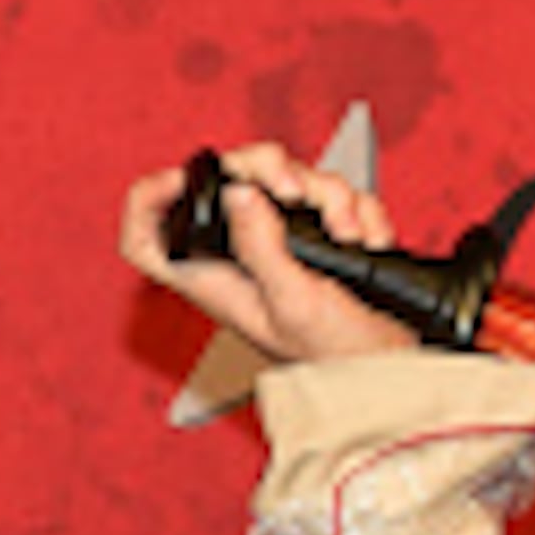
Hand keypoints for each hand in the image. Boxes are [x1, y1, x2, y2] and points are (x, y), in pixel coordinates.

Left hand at [122, 138, 409, 365]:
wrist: (387, 364)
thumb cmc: (335, 355)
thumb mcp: (295, 302)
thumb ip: (262, 247)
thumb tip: (238, 195)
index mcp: (214, 278)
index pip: (147, 238)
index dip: (150, 201)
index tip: (177, 182)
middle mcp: (240, 254)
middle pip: (229, 179)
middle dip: (270, 170)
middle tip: (293, 192)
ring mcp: (278, 240)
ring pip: (289, 178)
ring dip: (329, 197)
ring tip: (343, 234)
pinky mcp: (315, 234)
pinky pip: (331, 195)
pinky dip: (354, 210)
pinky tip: (360, 241)